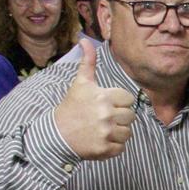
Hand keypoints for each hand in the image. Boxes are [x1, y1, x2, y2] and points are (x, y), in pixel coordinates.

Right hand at [52, 44, 135, 159]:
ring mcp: (106, 133)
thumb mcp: (80, 83)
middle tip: (104, 118)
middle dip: (120, 118)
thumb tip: (84, 40)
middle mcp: (106, 114)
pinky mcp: (105, 149)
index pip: (129, 99)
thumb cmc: (71, 107)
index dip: (119, 102)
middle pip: (131, 116)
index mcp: (104, 97)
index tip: (106, 104)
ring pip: (128, 133)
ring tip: (103, 129)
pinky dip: (114, 146)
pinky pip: (122, 148)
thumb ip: (87, 62)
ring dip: (118, 132)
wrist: (57, 134)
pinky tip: (101, 140)